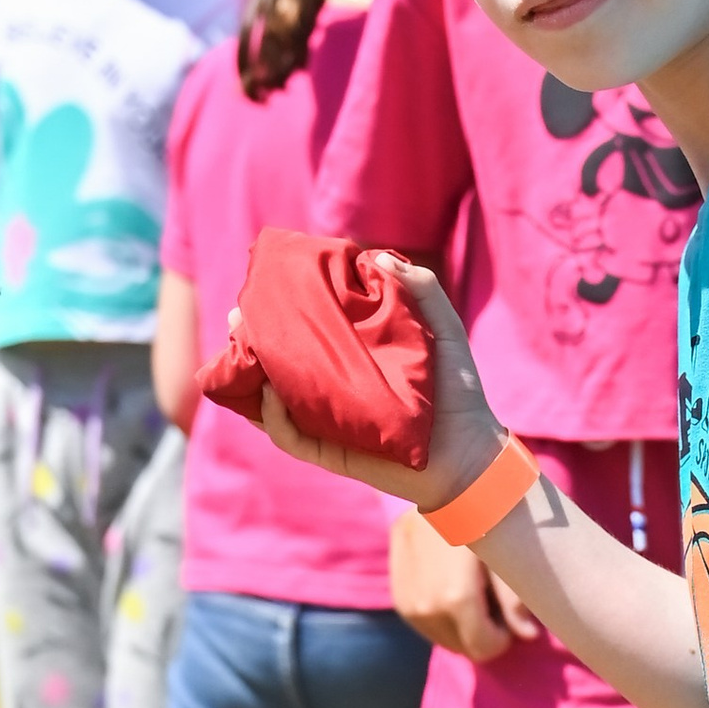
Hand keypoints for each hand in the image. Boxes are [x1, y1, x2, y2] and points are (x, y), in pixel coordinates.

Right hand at [253, 254, 509, 511]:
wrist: (470, 449)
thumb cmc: (458, 388)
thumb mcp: (444, 328)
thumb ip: (421, 288)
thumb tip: (379, 255)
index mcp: (351, 355)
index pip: (309, 329)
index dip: (285, 307)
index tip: (270, 282)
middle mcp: (332, 385)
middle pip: (278, 361)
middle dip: (252, 338)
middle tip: (238, 314)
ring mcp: (326, 419)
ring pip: (272, 398)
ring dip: (250, 374)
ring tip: (241, 347)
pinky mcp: (328, 452)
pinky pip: (288, 436)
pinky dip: (273, 416)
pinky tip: (269, 391)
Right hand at [388, 505, 540, 659]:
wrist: (442, 475)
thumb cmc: (489, 508)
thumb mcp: (510, 551)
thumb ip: (517, 597)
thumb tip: (529, 637)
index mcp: (455, 596)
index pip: (482, 646)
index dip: (502, 639)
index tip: (511, 619)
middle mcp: (424, 602)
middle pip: (460, 645)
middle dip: (482, 633)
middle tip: (495, 600)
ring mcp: (405, 595)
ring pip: (438, 636)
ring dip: (459, 627)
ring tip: (474, 591)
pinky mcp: (395, 584)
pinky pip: (419, 619)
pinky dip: (439, 616)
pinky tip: (451, 591)